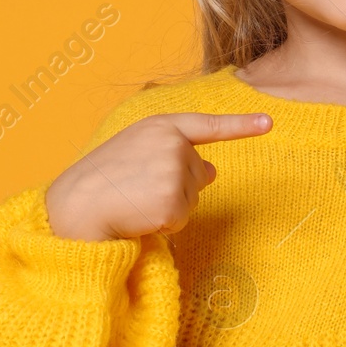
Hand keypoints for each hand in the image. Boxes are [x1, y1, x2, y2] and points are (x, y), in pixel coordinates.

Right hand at [45, 112, 272, 241]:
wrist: (76, 205)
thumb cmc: (103, 179)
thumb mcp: (138, 151)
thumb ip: (174, 153)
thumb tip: (214, 170)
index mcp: (162, 127)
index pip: (208, 126)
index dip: (241, 125)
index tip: (269, 123)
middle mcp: (173, 145)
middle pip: (200, 173)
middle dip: (177, 186)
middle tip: (139, 188)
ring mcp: (174, 173)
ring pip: (193, 198)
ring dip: (170, 205)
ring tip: (136, 200)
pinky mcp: (173, 203)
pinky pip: (182, 219)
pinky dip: (165, 223)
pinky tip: (141, 216)